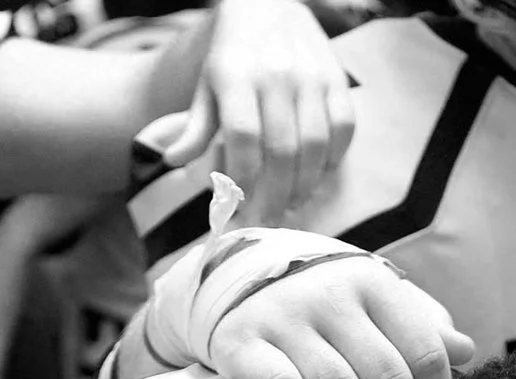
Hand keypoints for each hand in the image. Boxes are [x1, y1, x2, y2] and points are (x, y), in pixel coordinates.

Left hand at [154, 0, 355, 226]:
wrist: (269, 3)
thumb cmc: (232, 55)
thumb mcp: (206, 85)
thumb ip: (194, 126)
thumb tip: (171, 161)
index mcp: (236, 76)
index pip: (244, 139)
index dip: (243, 180)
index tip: (239, 209)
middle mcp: (276, 75)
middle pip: (282, 150)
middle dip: (276, 195)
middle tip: (269, 220)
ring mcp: (311, 76)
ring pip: (316, 146)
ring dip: (306, 184)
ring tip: (293, 203)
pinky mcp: (336, 79)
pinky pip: (343, 128)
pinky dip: (334, 159)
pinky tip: (319, 175)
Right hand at [210, 251, 473, 378]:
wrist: (235, 277)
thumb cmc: (324, 302)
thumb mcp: (373, 302)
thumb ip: (419, 326)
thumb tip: (466, 352)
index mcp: (372, 284)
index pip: (422, 349)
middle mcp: (330, 297)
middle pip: (385, 376)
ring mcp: (284, 320)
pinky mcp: (242, 345)